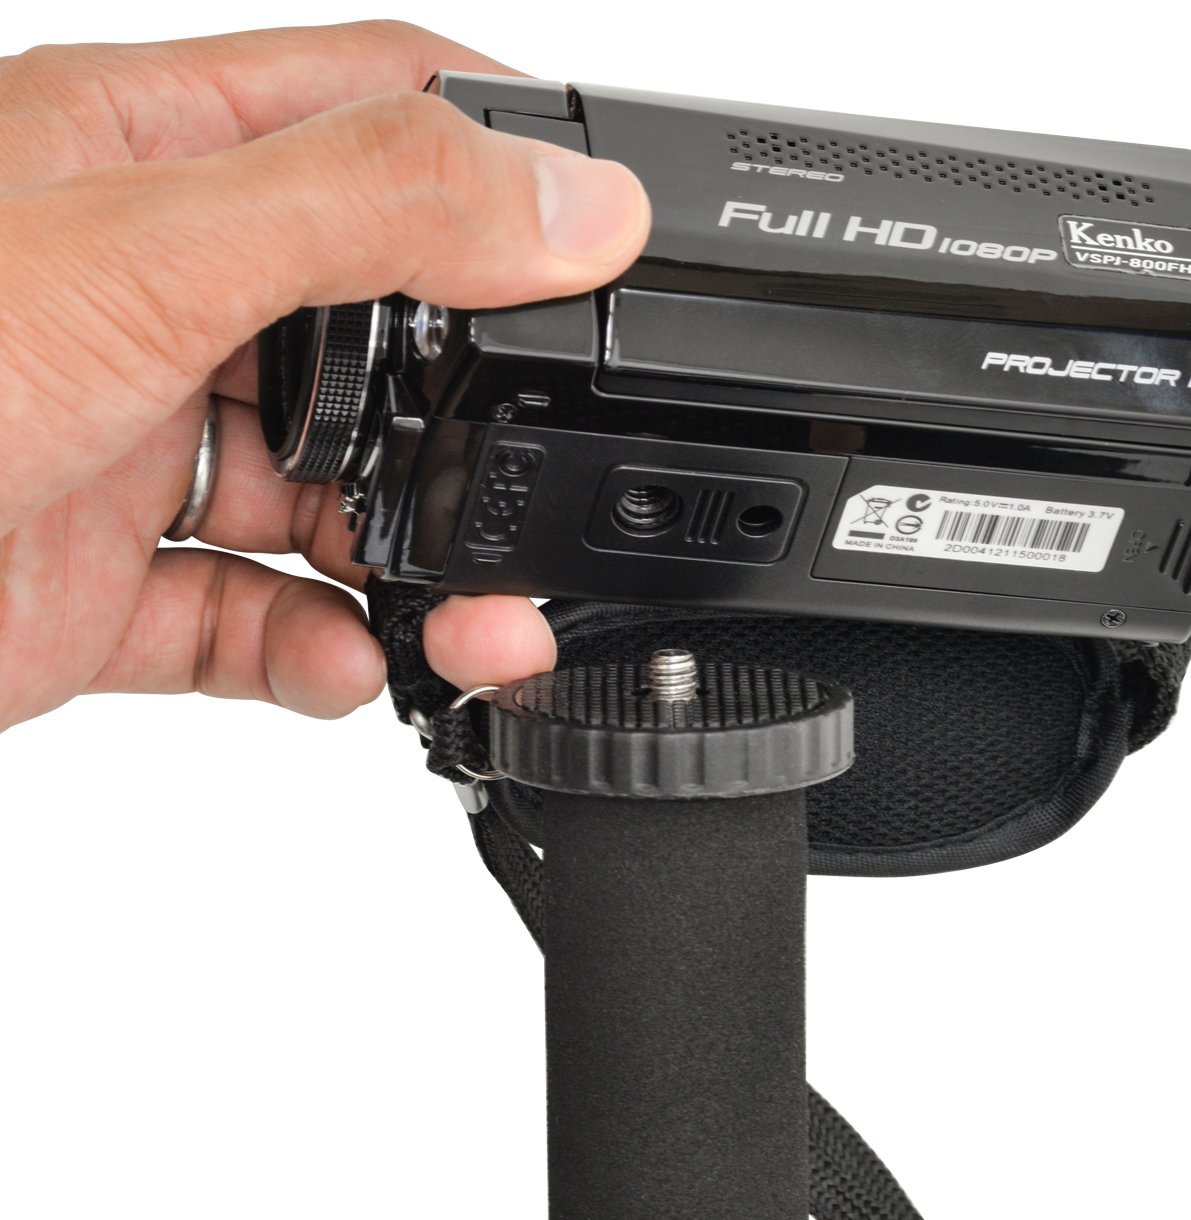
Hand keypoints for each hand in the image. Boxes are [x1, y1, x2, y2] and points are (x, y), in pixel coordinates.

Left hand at [0, 23, 650, 731]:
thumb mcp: (137, 259)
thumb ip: (371, 210)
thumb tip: (573, 198)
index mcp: (150, 165)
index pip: (374, 114)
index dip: (503, 156)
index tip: (605, 237)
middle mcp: (156, 299)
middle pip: (382, 338)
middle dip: (475, 420)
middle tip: (538, 483)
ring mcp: (139, 447)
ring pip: (335, 500)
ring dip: (416, 569)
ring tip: (471, 623)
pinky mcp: (116, 585)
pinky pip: (260, 618)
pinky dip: (319, 654)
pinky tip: (341, 667)